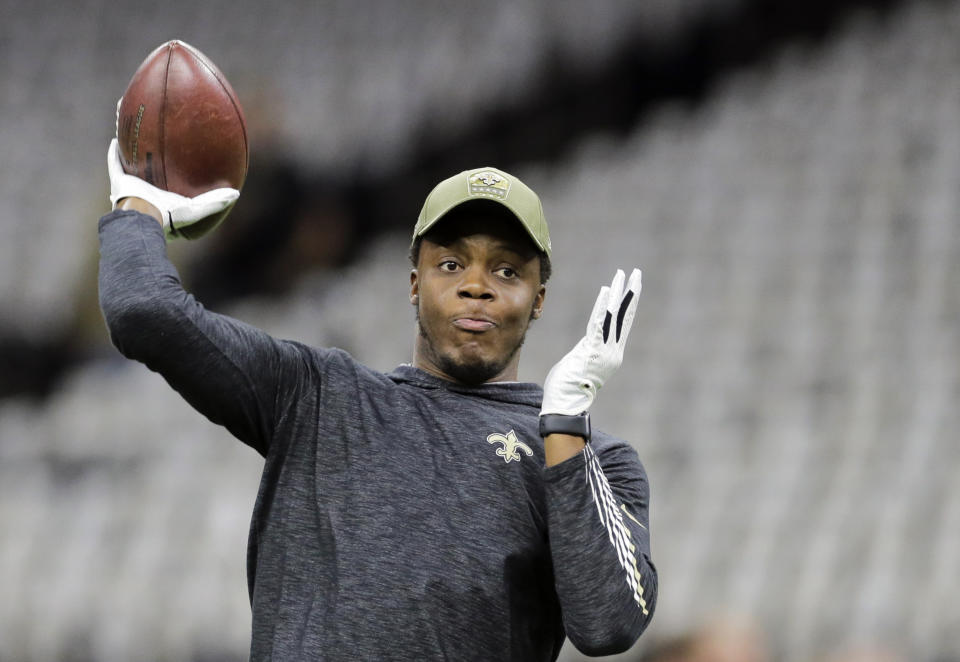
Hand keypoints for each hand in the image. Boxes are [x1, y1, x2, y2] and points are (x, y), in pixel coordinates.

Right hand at [106, 137, 238, 239]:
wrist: (143, 218)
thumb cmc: (170, 216)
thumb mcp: (197, 209)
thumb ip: (215, 202)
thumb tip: (236, 194)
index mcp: (163, 197)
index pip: (169, 182)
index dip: (173, 172)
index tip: (181, 160)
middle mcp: (145, 190)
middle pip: (148, 169)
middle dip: (152, 157)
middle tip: (157, 142)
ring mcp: (130, 184)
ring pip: (130, 162)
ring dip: (132, 148)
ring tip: (135, 130)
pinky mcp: (117, 179)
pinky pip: (115, 161)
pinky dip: (115, 150)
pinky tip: (118, 135)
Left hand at [541, 269, 641, 415]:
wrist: (565, 404)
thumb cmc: (567, 388)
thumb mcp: (581, 364)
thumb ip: (588, 350)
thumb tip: (588, 344)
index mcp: (612, 354)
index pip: (622, 323)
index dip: (627, 304)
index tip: (631, 287)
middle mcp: (613, 351)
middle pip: (624, 315)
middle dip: (631, 292)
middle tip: (637, 273)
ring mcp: (605, 350)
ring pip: (614, 316)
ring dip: (618, 293)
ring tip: (624, 274)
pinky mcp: (593, 349)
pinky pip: (599, 323)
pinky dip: (602, 305)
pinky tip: (606, 290)